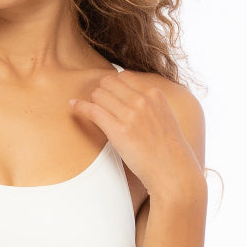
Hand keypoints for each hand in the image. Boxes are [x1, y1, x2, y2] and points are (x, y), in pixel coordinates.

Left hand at [70, 70, 204, 202]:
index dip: (113, 84)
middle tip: (99, 105)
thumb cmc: (168, 149)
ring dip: (92, 101)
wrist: (171, 170)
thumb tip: (131, 97)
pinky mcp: (118, 130)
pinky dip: (80, 107)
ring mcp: (130, 114)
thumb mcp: (165, 116)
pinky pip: (92, 110)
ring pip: (99, 94)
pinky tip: (74, 106)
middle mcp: (142, 100)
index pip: (124, 76)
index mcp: (154, 94)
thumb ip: (150, 104)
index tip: (108, 94)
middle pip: (109, 83)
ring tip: (91, 110)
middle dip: (101, 92)